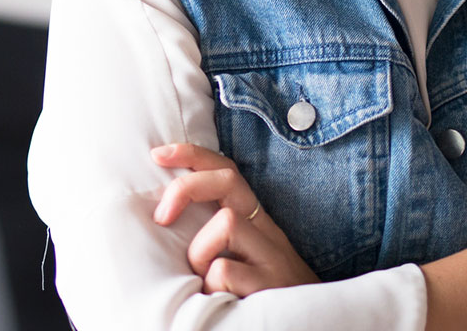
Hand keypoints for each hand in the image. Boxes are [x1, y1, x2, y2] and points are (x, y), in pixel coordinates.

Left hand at [151, 143, 320, 296]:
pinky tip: (220, 301)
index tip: (158, 154)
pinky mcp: (271, 283)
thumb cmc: (260, 299)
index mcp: (257, 223)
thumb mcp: (240, 261)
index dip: (193, 155)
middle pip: (228, 180)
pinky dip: (211, 287)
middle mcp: (267, 232)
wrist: (308, 328)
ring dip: (201, 253)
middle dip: (186, 187)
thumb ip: (217, 240)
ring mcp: (272, 256)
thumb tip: (165, 222)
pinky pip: (223, 271)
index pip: (228, 173)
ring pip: (225, 222)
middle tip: (162, 218)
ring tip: (206, 283)